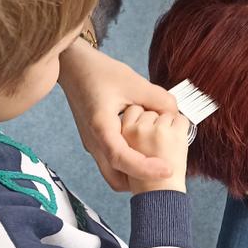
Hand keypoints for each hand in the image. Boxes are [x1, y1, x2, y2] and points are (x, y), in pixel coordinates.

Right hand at [58, 39, 178, 190]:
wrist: (72, 66)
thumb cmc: (98, 72)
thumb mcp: (133, 82)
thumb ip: (158, 99)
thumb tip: (175, 114)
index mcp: (101, 127)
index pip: (122, 159)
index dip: (146, 168)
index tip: (167, 169)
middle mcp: (93, 141)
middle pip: (116, 179)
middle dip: (140, 180)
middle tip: (163, 170)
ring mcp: (93, 143)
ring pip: (114, 172)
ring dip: (134, 172)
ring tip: (157, 160)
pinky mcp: (95, 140)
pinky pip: (113, 161)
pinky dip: (129, 162)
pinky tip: (145, 148)